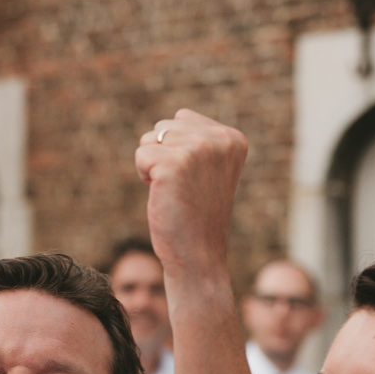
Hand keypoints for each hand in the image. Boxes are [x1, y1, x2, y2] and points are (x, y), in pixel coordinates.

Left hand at [135, 109, 245, 285]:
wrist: (198, 254)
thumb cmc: (198, 213)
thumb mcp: (209, 169)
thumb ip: (198, 139)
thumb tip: (169, 124)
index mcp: (233, 138)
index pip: (183, 118)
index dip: (178, 149)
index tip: (196, 179)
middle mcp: (220, 140)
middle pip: (165, 126)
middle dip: (163, 155)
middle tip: (183, 188)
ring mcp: (198, 150)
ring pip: (149, 138)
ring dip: (153, 165)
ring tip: (174, 191)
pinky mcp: (173, 164)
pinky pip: (140, 155)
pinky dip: (144, 176)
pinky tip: (164, 196)